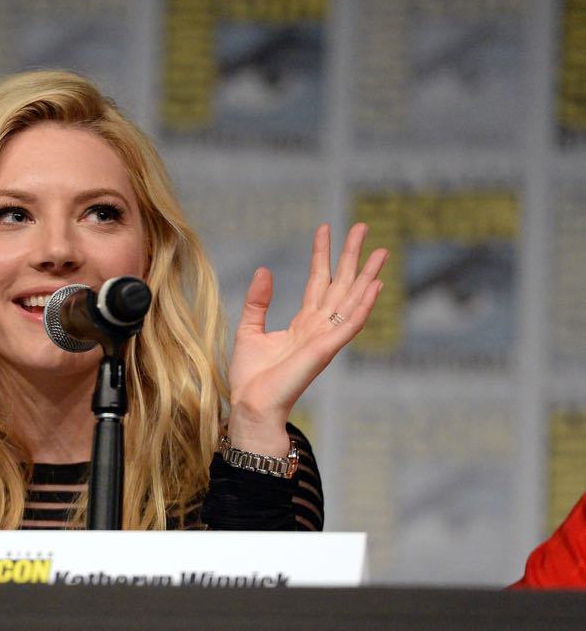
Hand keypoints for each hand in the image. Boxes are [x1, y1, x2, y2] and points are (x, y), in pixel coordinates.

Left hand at [226, 223, 387, 455]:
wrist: (250, 404)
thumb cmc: (251, 376)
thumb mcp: (249, 329)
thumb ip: (258, 301)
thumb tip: (264, 270)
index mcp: (302, 323)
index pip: (316, 281)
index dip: (321, 255)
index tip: (324, 229)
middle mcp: (319, 328)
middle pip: (340, 285)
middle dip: (351, 256)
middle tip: (362, 226)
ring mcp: (325, 339)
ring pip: (351, 300)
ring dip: (367, 276)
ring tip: (381, 250)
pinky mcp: (325, 350)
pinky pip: (349, 324)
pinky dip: (364, 306)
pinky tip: (376, 286)